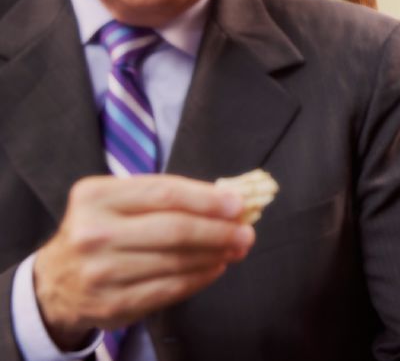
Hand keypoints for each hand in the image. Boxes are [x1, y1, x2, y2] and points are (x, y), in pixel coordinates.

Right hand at [33, 175, 254, 348]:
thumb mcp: (117, 202)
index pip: (165, 193)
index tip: (237, 204)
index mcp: (96, 196)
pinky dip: (200, 278)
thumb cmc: (101, 231)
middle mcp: (94, 233)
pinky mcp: (114, 302)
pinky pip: (170, 289)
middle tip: (246, 232)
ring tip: (235, 249)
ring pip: (176, 261)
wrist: (56, 281)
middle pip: (174, 229)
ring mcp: (102, 271)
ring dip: (215, 255)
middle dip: (219, 231)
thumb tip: (226, 200)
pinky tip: (215, 268)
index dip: (207, 199)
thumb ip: (166, 196)